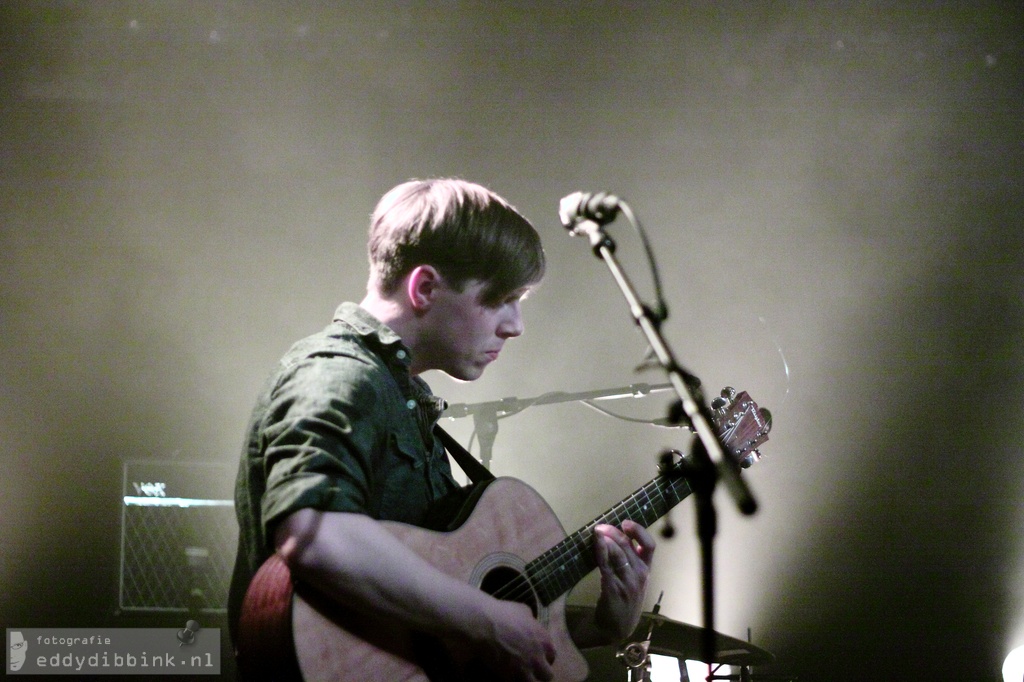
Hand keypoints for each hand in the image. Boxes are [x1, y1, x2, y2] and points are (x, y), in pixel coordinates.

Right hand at [470, 599, 555, 681]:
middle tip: (528, 668)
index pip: (552, 657)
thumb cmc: (503, 613)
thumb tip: (531, 622)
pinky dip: (510, 679)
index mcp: (544, 641)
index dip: (543, 657)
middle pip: (547, 676)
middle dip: (539, 673)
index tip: (535, 656)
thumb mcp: (522, 610)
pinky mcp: (509, 677)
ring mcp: (524, 670)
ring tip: (517, 673)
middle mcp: (538, 658)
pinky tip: (503, 672)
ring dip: (525, 679)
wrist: (483, 625)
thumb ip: (531, 621)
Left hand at [592, 520, 655, 640]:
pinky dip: (601, 552)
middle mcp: (640, 575)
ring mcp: (627, 583)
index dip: (639, 531)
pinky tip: (595, 545)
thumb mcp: (634, 580)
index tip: (626, 522)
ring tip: (596, 531)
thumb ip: (629, 561)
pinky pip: (606, 566)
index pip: (649, 546)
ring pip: (618, 554)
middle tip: (601, 526)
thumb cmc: (625, 600)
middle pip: (628, 546)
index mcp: (646, 570)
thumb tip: (615, 536)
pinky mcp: (613, 589)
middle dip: (614, 532)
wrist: (616, 629)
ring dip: (606, 540)